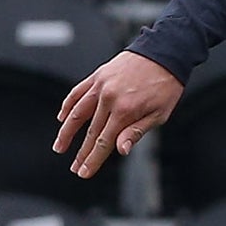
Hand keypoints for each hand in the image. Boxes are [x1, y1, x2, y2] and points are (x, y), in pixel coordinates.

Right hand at [54, 50, 183, 177]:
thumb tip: (120, 150)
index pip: (104, 142)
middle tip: (75, 168)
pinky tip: (62, 118)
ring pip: (76, 113)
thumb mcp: (160, 113)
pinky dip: (67, 106)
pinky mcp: (98, 75)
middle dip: (82, 153)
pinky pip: (77, 93)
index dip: (93, 159)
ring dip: (66, 132)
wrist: (164, 53)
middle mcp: (109, 98)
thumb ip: (137, 132)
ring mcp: (100, 85)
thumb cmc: (166, 85)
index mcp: (126, 111)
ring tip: (59, 147)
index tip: (84, 173)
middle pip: (90, 132)